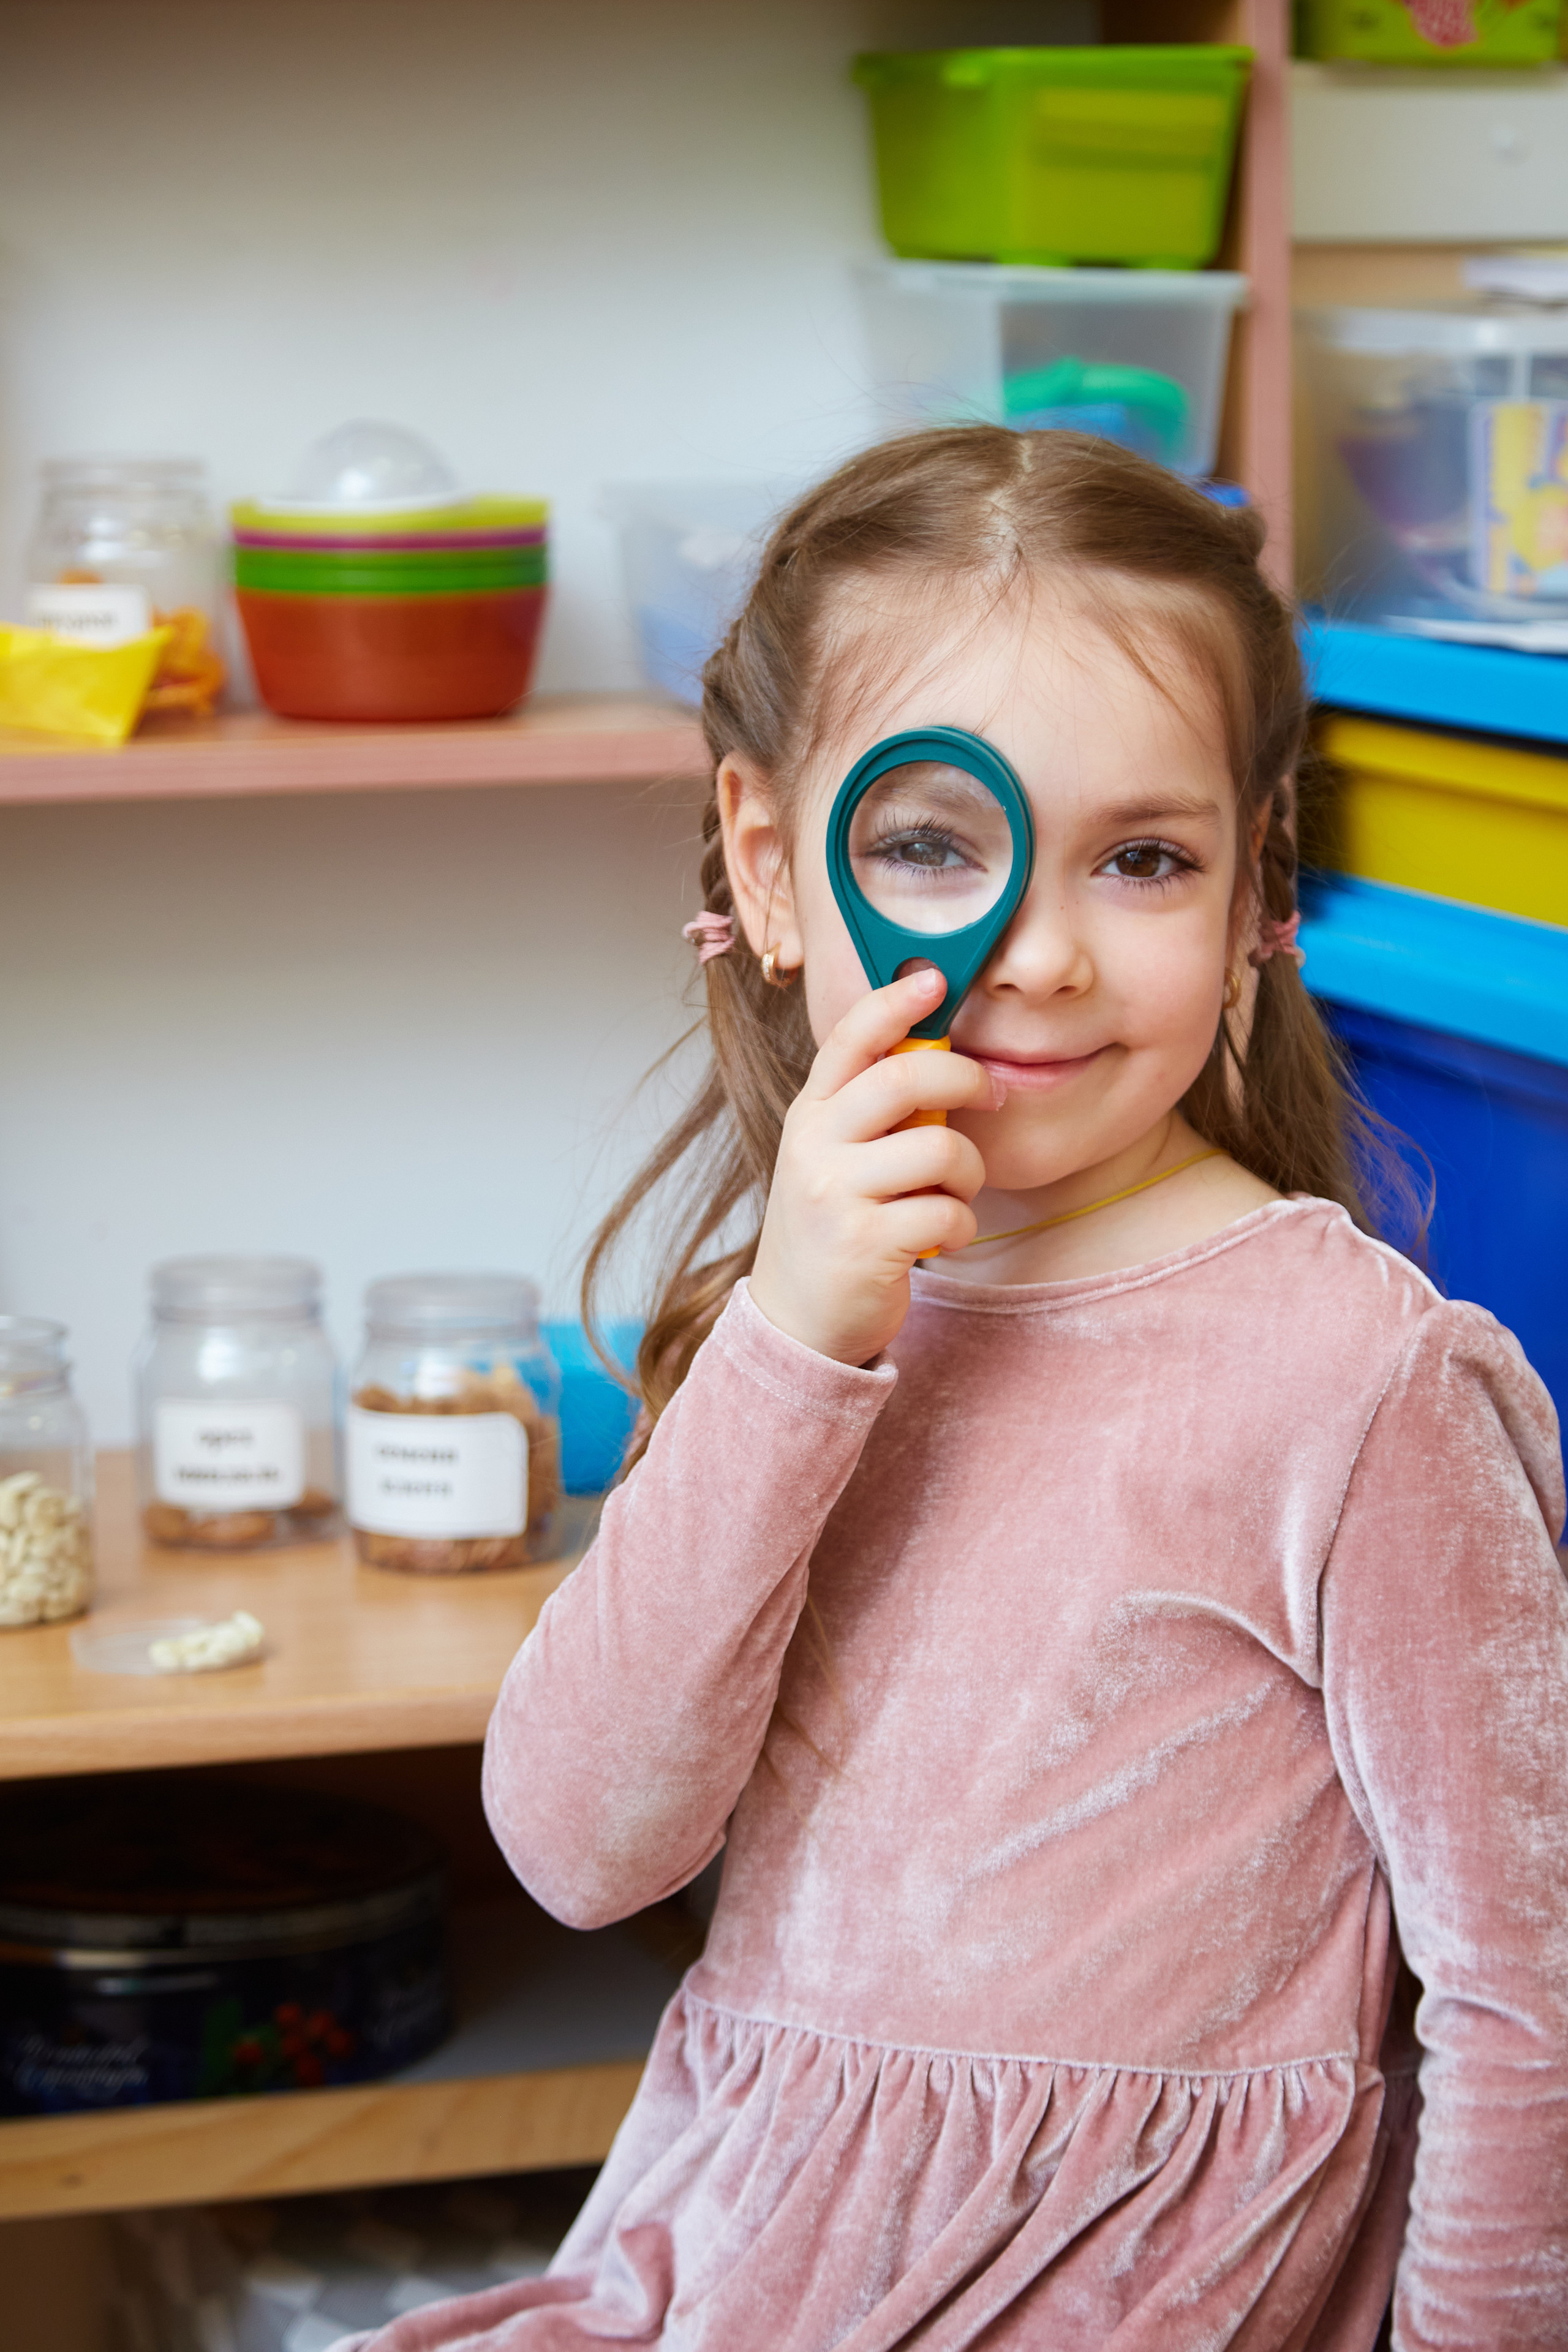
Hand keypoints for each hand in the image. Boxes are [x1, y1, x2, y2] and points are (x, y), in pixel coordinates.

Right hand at [748, 969, 1003, 1365]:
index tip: (936, 980)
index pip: (850, 1037)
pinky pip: (946, 1214)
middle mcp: (815, 1144)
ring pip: (941, 1149)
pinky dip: (960, 1228)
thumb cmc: (833, 1229)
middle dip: (966, 1079)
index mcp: (810, 1114)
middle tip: (991, 1094)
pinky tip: (941, 1240)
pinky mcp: (864, 1243)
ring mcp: (835, 1193)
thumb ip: (871, 1111)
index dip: (896, 1001)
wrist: (797, 1321)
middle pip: (908, 1077)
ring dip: (968, 1176)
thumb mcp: (833, 1158)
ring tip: (952, 1199)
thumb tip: (939, 1055)